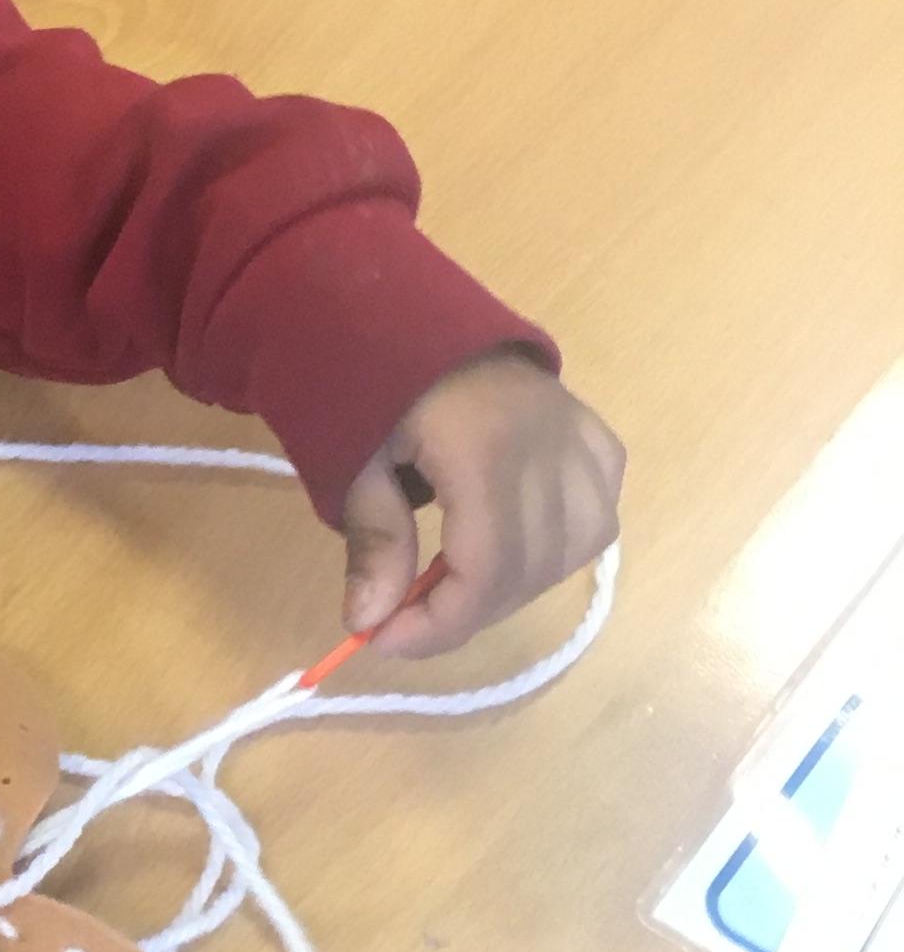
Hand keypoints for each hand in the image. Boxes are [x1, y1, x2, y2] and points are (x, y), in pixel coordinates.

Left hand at [339, 351, 624, 662]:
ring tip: (455, 581)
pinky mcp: (598, 437)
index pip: (489, 566)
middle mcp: (550, 444)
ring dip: (514, 584)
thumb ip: (374, 541)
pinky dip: (560, 544)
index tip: (387, 642)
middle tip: (407, 617)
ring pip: (576, 548)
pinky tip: (514, 544)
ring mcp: (582, 438)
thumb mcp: (353, 459)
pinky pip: (598, 513)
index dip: (442, 622)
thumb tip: (371, 624)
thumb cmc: (370, 380)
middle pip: (530, 566)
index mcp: (487, 446)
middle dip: (465, 611)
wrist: (412, 309)